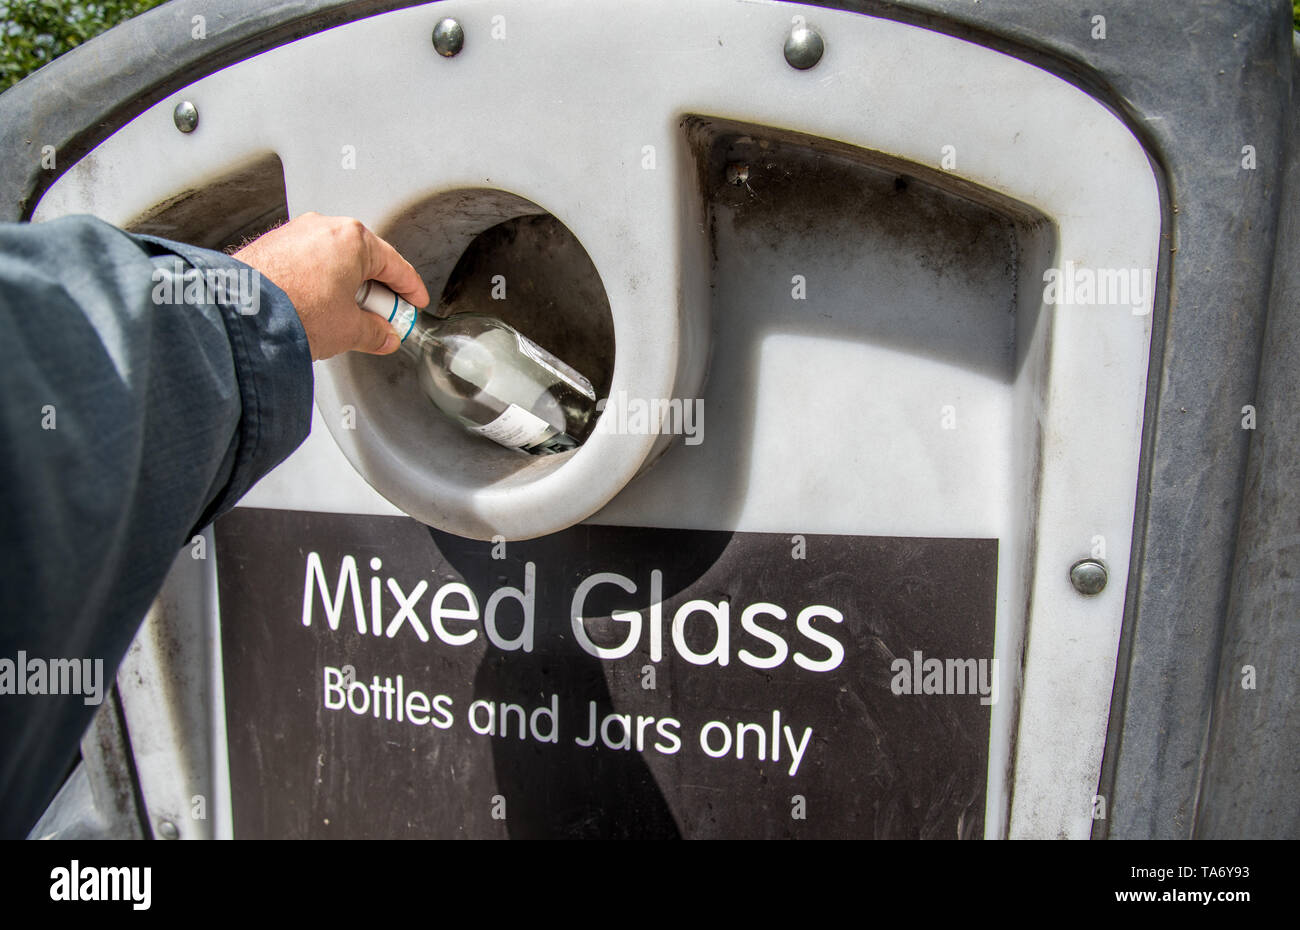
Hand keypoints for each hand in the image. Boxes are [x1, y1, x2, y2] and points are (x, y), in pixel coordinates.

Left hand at [232, 213, 429, 360]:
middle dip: (375, 292)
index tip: (415, 302)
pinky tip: (315, 309)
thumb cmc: (292, 311)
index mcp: (353, 239)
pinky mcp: (272, 245)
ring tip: (343, 319)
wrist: (239, 314)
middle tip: (381, 319)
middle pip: (364, 261)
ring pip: (334, 261)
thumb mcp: (349, 330)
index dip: (410, 289)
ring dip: (344, 288)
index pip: (395, 265)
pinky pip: (308, 263)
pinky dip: (318, 284)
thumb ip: (375, 332)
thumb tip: (383, 336)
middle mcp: (324, 227)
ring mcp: (295, 233)